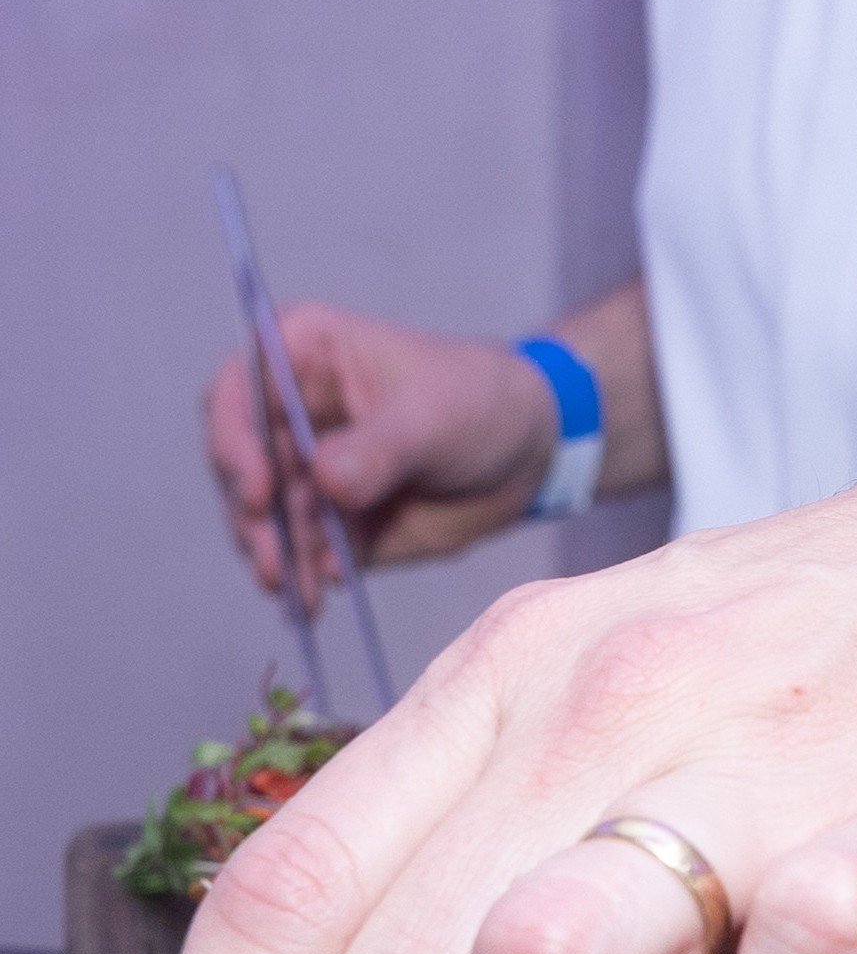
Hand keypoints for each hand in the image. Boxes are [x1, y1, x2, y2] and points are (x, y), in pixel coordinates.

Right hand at [204, 303, 554, 605]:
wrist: (525, 452)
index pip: (239, 387)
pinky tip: (311, 599)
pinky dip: (299, 575)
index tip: (259, 490)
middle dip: (253, 516)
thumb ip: (381, 449)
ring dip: (272, 553)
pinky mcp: (321, 518)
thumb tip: (326, 480)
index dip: (235, 438)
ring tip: (294, 588)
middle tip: (274, 560)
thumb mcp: (436, 417)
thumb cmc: (480, 401)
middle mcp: (286, 412)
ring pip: (262, 515)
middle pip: (240, 463)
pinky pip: (296, 550)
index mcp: (304, 353)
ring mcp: (300, 469)